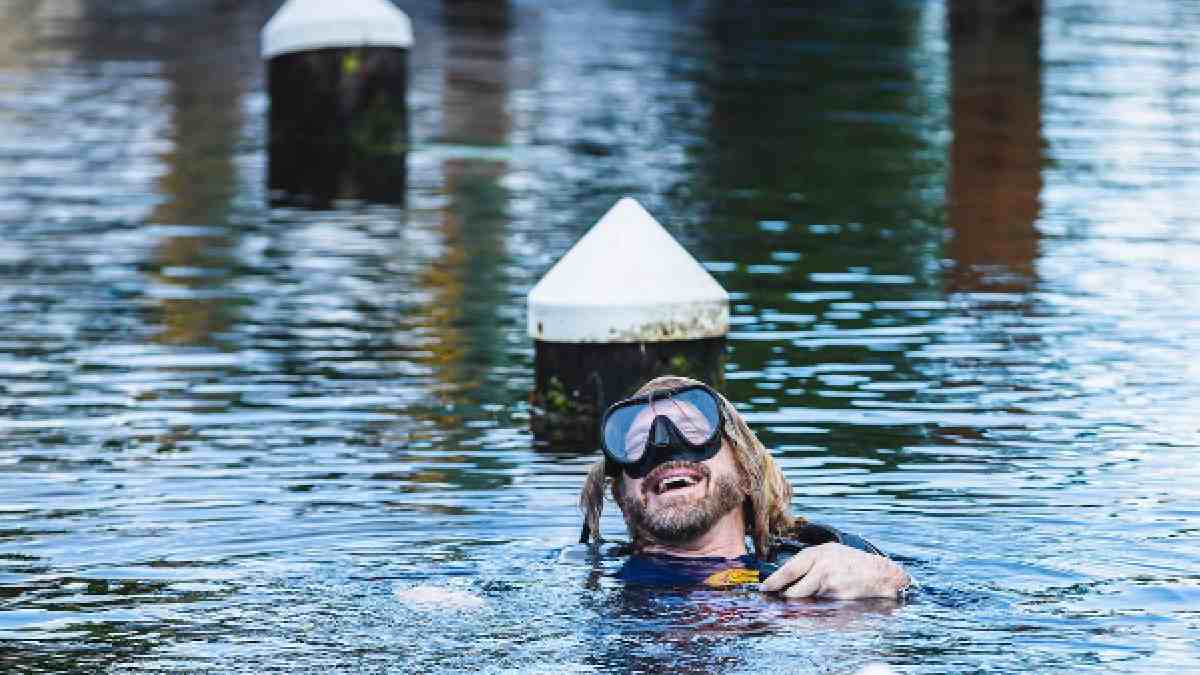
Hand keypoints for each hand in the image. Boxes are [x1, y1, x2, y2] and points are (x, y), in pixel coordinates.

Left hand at [760, 542, 909, 598]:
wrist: (881, 573)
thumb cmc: (851, 561)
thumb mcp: (828, 551)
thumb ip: (807, 563)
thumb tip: (786, 580)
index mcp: (818, 555)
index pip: (788, 571)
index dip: (773, 582)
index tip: (764, 589)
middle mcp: (823, 571)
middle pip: (794, 593)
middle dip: (787, 600)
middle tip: (780, 603)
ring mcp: (832, 588)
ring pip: (806, 604)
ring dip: (802, 607)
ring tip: (811, 603)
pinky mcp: (841, 603)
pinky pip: (821, 612)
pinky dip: (816, 613)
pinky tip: (821, 609)